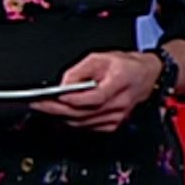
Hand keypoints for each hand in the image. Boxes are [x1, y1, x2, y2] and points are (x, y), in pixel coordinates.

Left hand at [29, 51, 161, 132]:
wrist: (147, 76)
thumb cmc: (125, 65)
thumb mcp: (101, 57)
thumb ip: (81, 70)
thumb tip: (63, 84)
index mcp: (120, 82)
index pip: (93, 98)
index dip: (73, 99)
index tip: (54, 96)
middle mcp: (120, 103)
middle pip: (83, 113)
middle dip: (56, 109)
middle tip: (37, 104)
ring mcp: (117, 116)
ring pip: (83, 123)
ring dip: (61, 117)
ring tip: (44, 109)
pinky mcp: (113, 124)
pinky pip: (87, 127)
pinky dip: (72, 121)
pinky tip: (61, 115)